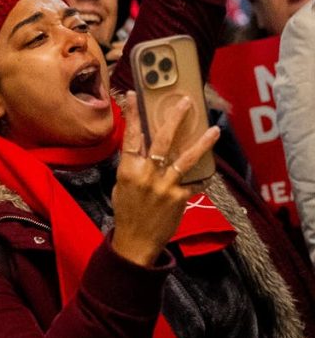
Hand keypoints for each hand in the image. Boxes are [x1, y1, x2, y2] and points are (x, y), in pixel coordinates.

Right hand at [111, 92, 219, 266]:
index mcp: (128, 169)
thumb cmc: (127, 211)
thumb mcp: (122, 184)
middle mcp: (147, 174)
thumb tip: (143, 145)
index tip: (135, 97)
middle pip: (162, 141)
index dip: (133, 115)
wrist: (136, 240)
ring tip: (214, 130)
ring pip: (185, 158)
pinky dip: (202, 176)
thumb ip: (133, 165)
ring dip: (201, 143)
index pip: (131, 136)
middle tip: (185, 103)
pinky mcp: (180, 197)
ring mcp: (165, 186)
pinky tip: (211, 170)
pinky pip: (194, 182)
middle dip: (175, 119)